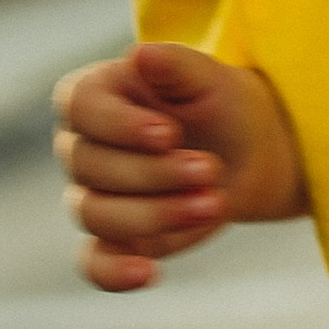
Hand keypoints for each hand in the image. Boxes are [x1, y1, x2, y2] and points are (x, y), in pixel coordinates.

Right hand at [51, 42, 307, 291]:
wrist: (250, 152)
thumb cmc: (221, 103)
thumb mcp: (209, 77)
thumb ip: (175, 65)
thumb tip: (141, 54)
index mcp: (93, 95)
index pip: (78, 106)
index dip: (119, 124)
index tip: (169, 133)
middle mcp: (81, 147)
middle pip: (90, 166)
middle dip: (155, 172)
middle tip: (212, 168)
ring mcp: (92, 196)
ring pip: (97, 214)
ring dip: (156, 213)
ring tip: (215, 204)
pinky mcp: (114, 240)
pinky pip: (94, 264)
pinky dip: (114, 273)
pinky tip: (149, 273)